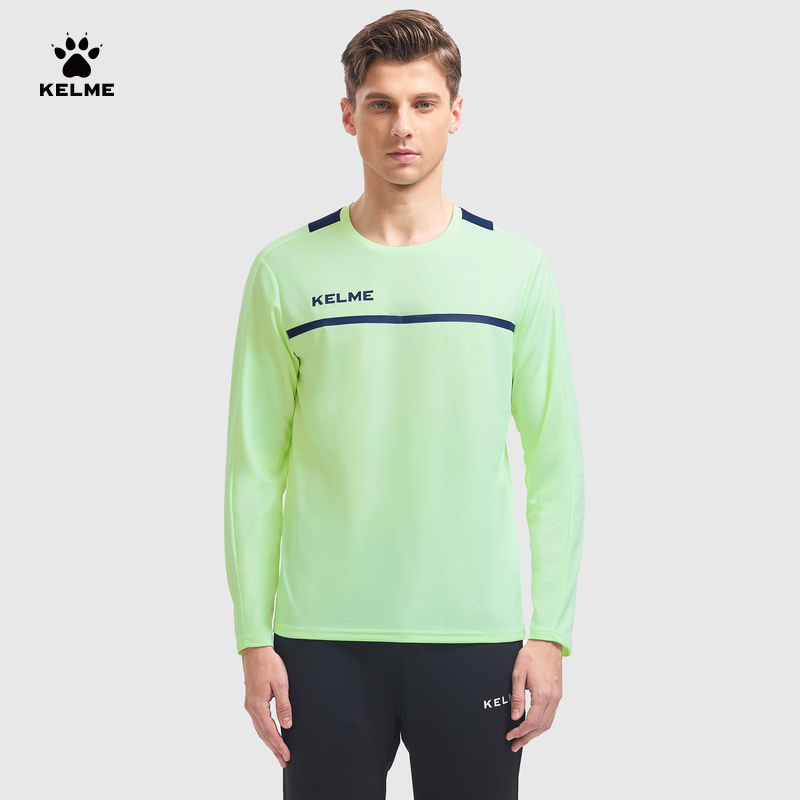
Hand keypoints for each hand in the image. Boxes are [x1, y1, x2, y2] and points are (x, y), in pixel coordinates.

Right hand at [241, 645, 292, 767]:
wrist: (255, 650)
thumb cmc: (269, 664)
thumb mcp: (281, 683)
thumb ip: (284, 705)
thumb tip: (287, 725)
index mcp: (258, 705)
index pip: (269, 731)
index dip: (278, 745)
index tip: (286, 756)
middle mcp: (251, 707)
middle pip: (263, 734)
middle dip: (274, 749)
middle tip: (283, 761)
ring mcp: (250, 704)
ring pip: (259, 729)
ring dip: (269, 742)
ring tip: (278, 753)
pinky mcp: (252, 700)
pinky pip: (258, 721)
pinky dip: (265, 731)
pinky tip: (270, 735)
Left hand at [506, 639, 562, 751]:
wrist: (547, 644)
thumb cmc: (532, 655)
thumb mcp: (518, 674)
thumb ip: (517, 697)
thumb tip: (515, 717)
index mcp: (543, 695)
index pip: (532, 722)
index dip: (520, 732)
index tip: (510, 736)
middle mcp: (553, 699)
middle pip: (541, 727)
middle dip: (527, 738)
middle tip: (515, 744)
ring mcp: (557, 698)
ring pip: (548, 723)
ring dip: (535, 733)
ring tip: (523, 738)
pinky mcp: (558, 695)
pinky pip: (551, 716)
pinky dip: (542, 724)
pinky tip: (533, 726)